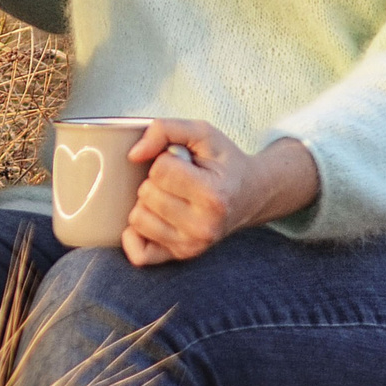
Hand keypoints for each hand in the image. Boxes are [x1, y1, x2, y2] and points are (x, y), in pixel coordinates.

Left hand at [121, 119, 319, 264]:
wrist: (251, 194)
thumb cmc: (224, 163)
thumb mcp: (202, 133)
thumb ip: (166, 129)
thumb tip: (134, 154)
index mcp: (213, 195)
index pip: (160, 170)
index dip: (165, 159)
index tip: (184, 163)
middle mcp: (203, 227)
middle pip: (146, 194)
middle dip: (156, 180)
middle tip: (179, 180)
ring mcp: (192, 246)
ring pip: (137, 219)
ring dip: (147, 203)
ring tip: (171, 197)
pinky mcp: (181, 256)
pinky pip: (139, 253)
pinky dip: (136, 235)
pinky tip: (153, 218)